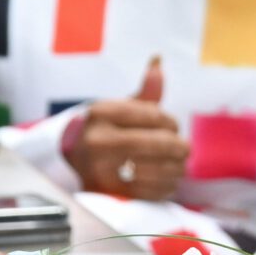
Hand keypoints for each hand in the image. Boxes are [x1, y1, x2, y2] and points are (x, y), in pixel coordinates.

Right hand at [65, 58, 187, 200]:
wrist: (73, 164)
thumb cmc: (106, 132)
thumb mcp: (119, 109)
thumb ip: (144, 91)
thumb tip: (158, 60)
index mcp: (100, 114)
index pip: (154, 115)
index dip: (171, 122)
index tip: (171, 126)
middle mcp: (98, 141)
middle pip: (162, 143)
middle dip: (180, 146)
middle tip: (182, 148)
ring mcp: (103, 170)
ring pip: (164, 169)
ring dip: (177, 167)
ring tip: (173, 163)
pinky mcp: (114, 194)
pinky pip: (158, 190)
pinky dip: (169, 185)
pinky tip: (164, 178)